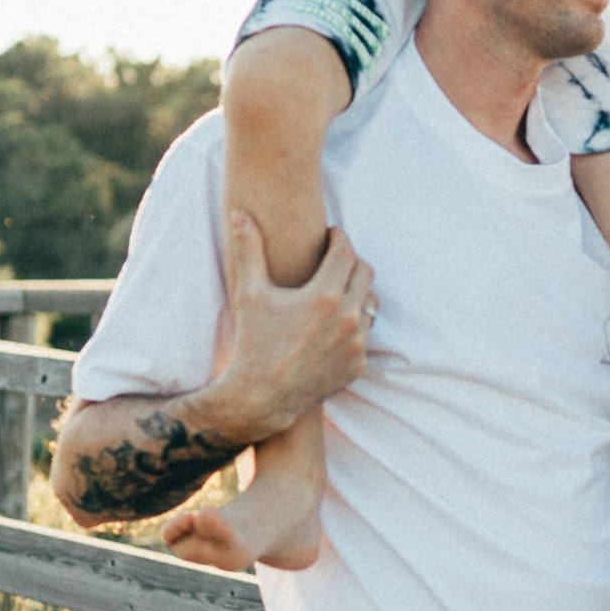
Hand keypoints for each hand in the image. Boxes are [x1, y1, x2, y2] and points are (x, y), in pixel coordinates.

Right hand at [211, 212, 375, 443]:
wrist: (261, 397)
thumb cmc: (253, 343)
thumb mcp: (249, 294)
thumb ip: (248, 249)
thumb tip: (239, 213)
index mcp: (325, 296)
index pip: (346, 250)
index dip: (338, 238)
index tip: (330, 236)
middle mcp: (347, 318)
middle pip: (364, 272)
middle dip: (350, 261)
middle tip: (333, 261)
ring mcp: (356, 343)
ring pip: (370, 302)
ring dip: (356, 291)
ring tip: (335, 291)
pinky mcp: (358, 364)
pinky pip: (366, 333)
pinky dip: (354, 324)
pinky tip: (333, 324)